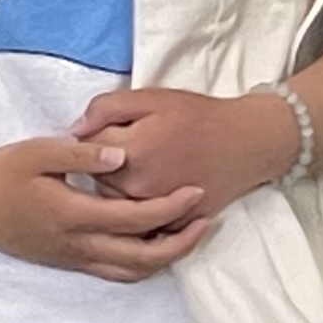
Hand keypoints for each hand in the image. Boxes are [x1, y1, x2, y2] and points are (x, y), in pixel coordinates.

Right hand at [0, 134, 216, 282]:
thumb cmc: (1, 173)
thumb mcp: (38, 152)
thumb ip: (80, 153)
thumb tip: (120, 155)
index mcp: (74, 215)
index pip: (137, 220)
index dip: (172, 208)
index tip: (197, 191)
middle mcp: (77, 245)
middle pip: (143, 258)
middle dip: (182, 242)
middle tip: (207, 220)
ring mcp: (73, 258)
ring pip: (131, 272)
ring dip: (165, 258)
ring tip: (188, 234)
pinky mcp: (68, 262)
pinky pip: (115, 273)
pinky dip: (142, 264)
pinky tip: (155, 245)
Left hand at [69, 86, 292, 216]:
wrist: (249, 142)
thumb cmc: (200, 116)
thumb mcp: (152, 98)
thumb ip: (106, 108)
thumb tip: (73, 130)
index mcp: (131, 151)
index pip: (85, 147)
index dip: (94, 135)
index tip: (110, 130)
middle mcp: (139, 186)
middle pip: (96, 180)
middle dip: (103, 164)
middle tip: (129, 147)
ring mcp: (156, 209)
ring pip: (114, 202)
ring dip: (118, 186)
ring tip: (142, 166)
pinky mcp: (172, 223)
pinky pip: (140, 221)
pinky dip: (139, 207)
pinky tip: (152, 188)